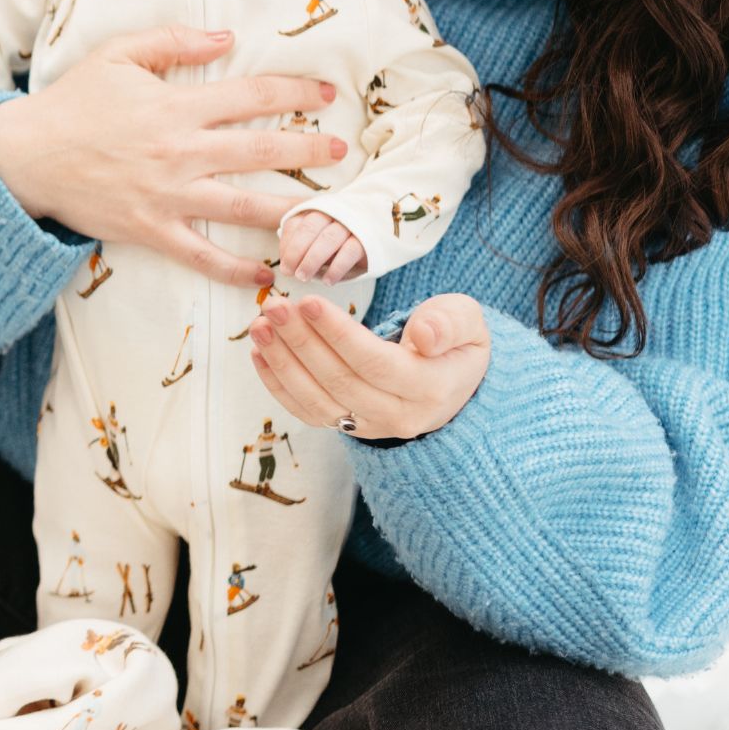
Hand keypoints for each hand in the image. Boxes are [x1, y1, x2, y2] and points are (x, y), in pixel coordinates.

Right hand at [0, 25, 348, 287]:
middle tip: (342, 152)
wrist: (26, 156)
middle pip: (260, 149)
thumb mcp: (117, 54)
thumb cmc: (73, 102)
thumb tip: (227, 37)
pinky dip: (236, 270)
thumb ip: (173, 41)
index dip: (294, 90)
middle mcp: (180, 152)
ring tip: (326, 215)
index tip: (327, 92)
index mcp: (176, 106)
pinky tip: (268, 275)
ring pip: (242, 205)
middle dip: (308, 149)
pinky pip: (202, 256)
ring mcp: (169, 196)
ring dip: (289, 208)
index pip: (251, 95)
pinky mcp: (152, 231)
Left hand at [248, 292, 489, 438]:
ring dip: (282, 363)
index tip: (308, 302)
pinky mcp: (348, 427)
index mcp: (430, 389)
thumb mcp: (468, 323)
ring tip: (260, 325)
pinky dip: (278, 384)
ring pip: (317, 401)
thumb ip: (449, 323)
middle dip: (301, 342)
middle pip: (340, 381)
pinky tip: (260, 352)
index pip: (375, 363)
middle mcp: (399, 416)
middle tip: (274, 306)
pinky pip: (307, 412)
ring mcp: (370, 427)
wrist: (454, 383)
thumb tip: (423, 336)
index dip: (338, 335)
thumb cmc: (455, 342)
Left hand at [278, 211, 365, 284]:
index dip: (286, 244)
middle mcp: (332, 214)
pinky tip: (328, 281)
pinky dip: (336, 267)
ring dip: (312, 259)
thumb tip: (288, 266)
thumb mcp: (318, 243)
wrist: (376, 231)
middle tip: (290, 272)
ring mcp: (350, 224)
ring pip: (328, 238)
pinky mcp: (365, 239)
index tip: (284, 266)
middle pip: (310, 227)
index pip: (295, 223)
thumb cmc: (338, 243)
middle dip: (296, 251)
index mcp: (315, 212)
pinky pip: (349, 251)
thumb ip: (302, 249)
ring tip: (303, 277)